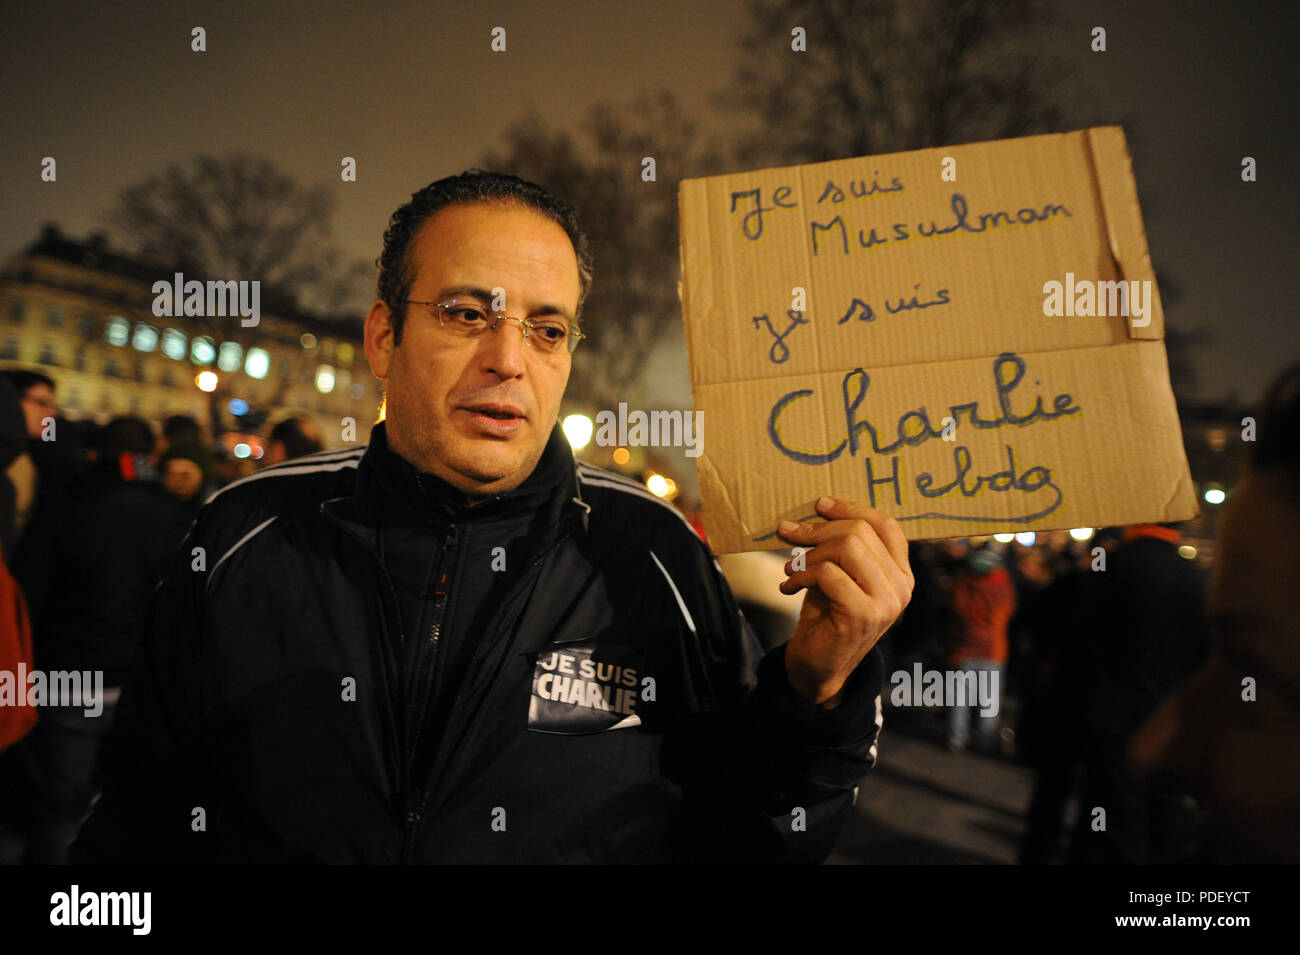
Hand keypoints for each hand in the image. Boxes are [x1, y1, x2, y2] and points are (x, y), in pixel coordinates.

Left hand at [777, 496, 913, 707]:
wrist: (818, 667)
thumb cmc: (827, 616)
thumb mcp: (839, 575)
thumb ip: (841, 546)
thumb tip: (821, 506)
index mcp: (902, 574)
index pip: (887, 525)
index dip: (852, 508)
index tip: (820, 504)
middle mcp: (902, 587)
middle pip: (861, 532)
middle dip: (818, 529)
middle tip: (788, 532)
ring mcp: (886, 602)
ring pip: (846, 549)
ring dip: (808, 554)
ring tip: (790, 568)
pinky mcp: (862, 614)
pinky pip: (828, 574)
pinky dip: (801, 575)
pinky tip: (788, 587)